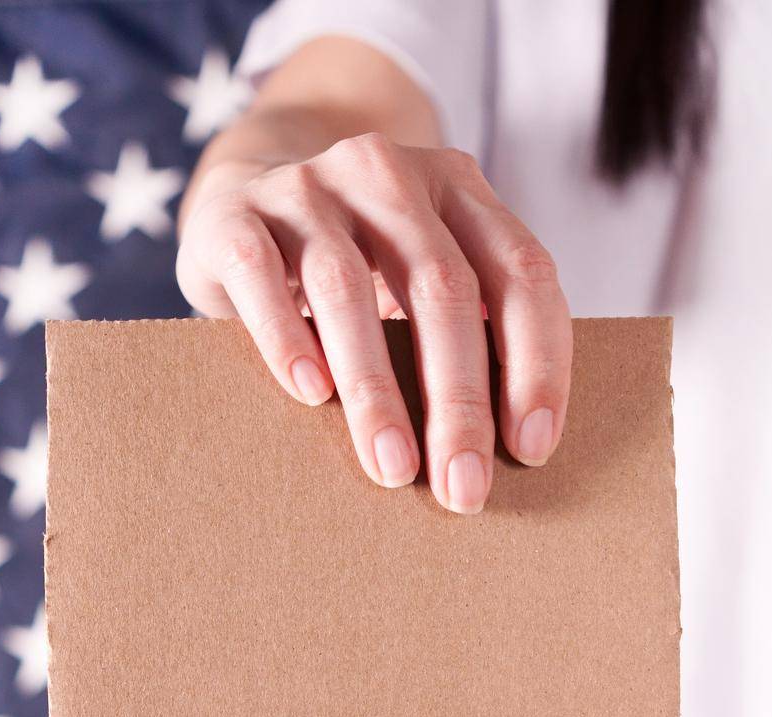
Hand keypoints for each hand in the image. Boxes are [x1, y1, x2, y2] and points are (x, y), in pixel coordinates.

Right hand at [177, 134, 571, 514]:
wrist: (241, 209)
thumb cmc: (355, 273)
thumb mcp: (420, 280)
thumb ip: (467, 331)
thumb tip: (503, 452)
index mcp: (459, 188)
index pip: (522, 272)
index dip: (536, 363)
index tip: (531, 449)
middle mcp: (389, 174)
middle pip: (444, 288)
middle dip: (459, 401)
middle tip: (462, 487)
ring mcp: (308, 186)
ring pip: (347, 288)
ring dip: (375, 391)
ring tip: (391, 467)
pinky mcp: (235, 214)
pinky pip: (260, 275)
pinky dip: (287, 338)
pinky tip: (309, 395)